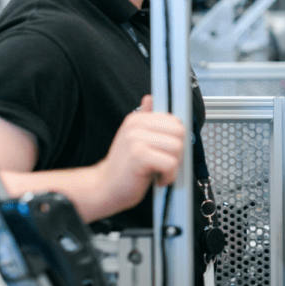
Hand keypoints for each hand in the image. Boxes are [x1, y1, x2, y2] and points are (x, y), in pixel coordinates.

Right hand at [94, 95, 186, 213]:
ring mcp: (135, 139)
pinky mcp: (138, 155)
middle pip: (179, 132)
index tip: (166, 152)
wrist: (105, 187)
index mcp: (137, 119)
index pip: (175, 121)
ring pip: (177, 148)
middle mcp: (135, 126)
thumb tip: (150, 98)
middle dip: (177, 152)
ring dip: (173, 166)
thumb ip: (146, 120)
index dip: (176, 139)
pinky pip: (170, 163)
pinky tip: (158, 179)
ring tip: (159, 171)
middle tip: (164, 162)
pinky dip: (168, 176)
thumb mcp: (134, 139)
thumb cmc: (124, 167)